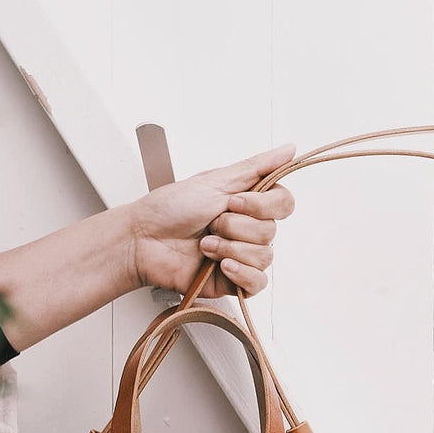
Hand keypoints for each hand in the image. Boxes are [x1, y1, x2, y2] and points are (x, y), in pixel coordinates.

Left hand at [130, 144, 295, 297]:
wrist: (144, 240)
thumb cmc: (170, 208)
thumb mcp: (215, 180)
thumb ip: (257, 166)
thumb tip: (289, 149)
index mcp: (247, 203)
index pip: (283, 204)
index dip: (262, 205)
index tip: (235, 201)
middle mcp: (247, 229)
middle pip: (271, 231)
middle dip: (235, 227)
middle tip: (210, 223)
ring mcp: (241, 256)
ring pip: (264, 257)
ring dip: (229, 248)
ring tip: (204, 245)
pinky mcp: (233, 281)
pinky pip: (257, 283)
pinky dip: (240, 272)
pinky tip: (220, 266)